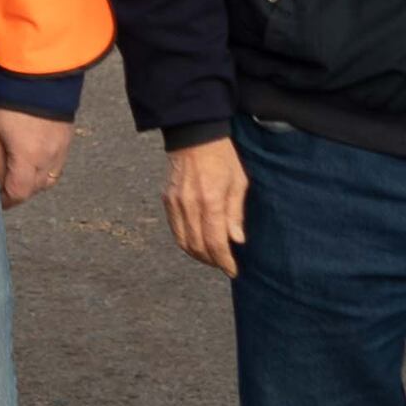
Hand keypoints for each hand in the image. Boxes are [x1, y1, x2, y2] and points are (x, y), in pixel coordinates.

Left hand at [0, 108, 72, 207]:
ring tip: (17, 174)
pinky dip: (44, 169)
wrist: (39, 73)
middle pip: (34, 189)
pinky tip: (31, 161)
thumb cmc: (9, 100)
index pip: (18, 193)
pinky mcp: (67, 139)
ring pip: (48, 180)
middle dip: (18, 192)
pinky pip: (56, 165)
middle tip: (2, 187)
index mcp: (28, 157)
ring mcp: (61, 149)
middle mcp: (48, 158)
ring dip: (32, 182)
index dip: (5, 201)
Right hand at [162, 137, 248, 274]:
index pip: (215, 242)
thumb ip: (235, 213)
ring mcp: (175, 203)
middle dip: (212, 261)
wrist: (194, 135)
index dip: (224, 261)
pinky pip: (175, 230)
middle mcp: (190, 205)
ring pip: (183, 242)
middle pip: (198, 246)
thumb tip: (236, 240)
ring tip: (211, 257)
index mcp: (211, 200)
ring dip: (197, 254)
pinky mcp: (167, 200)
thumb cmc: (222, 157)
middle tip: (224, 264)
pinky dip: (186, 242)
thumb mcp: (238, 182)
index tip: (232, 270)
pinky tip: (197, 242)